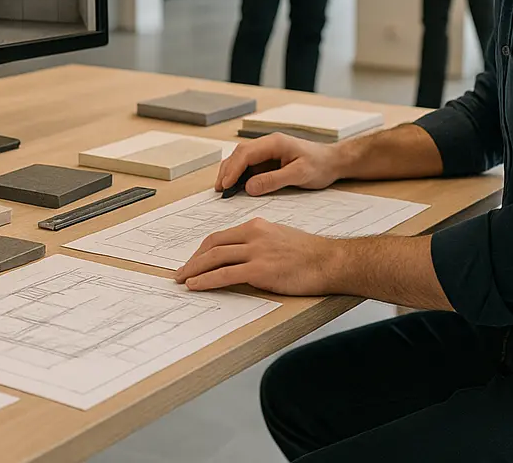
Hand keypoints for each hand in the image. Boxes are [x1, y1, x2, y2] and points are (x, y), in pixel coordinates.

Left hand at [174, 218, 339, 293]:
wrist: (330, 261)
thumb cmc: (310, 254)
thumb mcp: (279, 238)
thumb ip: (259, 244)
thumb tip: (242, 258)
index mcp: (257, 225)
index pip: (221, 235)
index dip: (203, 250)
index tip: (194, 260)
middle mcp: (253, 234)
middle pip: (213, 245)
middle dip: (194, 260)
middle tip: (181, 272)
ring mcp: (256, 251)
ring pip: (215, 258)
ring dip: (194, 270)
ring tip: (183, 280)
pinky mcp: (260, 270)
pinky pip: (225, 275)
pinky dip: (206, 280)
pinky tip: (196, 285)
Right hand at [214, 133, 340, 195]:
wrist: (333, 161)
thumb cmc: (320, 165)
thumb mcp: (299, 174)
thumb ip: (273, 180)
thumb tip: (249, 187)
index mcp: (275, 142)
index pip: (246, 153)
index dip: (233, 169)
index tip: (225, 184)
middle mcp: (268, 143)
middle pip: (240, 153)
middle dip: (227, 170)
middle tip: (219, 189)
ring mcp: (268, 150)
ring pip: (242, 158)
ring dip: (231, 172)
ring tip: (223, 189)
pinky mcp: (269, 159)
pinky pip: (250, 165)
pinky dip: (240, 175)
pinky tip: (235, 186)